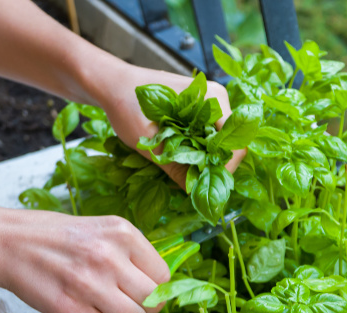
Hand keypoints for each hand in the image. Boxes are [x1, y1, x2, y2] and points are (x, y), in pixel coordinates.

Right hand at [0, 210, 168, 312]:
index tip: (142, 289)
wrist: (7, 241)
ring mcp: (89, 283)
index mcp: (122, 233)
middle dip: (144, 307)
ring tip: (108, 309)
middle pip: (153, 301)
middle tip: (128, 303)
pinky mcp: (69, 308)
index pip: (163, 275)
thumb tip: (159, 284)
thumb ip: (131, 253)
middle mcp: (109, 256)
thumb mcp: (102, 229)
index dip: (155, 287)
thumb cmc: (56, 236)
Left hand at [94, 64, 245, 187]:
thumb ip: (174, 166)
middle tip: (191, 181)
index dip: (222, 169)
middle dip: (212, 166)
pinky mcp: (199, 111)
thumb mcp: (148, 141)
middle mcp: (217, 99)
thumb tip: (195, 193)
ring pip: (218, 143)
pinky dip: (197, 152)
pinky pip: (208, 137)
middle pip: (229, 145)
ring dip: (203, 160)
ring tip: (183, 171)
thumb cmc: (127, 104)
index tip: (202, 183)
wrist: (112, 84)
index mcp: (212, 99)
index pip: (235, 144)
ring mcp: (209, 104)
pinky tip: (180, 159)